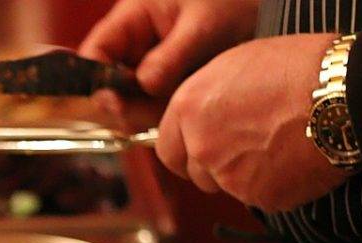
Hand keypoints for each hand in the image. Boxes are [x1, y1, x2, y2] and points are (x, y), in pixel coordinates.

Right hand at [79, 0, 260, 97]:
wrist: (266, 8)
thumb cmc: (231, 0)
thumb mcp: (201, 25)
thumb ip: (170, 56)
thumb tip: (143, 85)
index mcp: (133, 19)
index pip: (95, 53)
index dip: (96, 80)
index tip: (115, 101)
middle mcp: (136, 45)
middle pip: (110, 85)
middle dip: (129, 103)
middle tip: (157, 109)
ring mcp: (151, 66)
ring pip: (133, 102)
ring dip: (152, 111)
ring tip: (183, 101)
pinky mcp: (169, 83)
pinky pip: (157, 106)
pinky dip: (169, 113)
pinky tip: (190, 104)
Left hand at [156, 34, 349, 211]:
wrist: (345, 93)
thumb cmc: (299, 67)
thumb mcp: (237, 66)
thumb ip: (208, 101)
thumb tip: (200, 121)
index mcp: (189, 109)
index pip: (168, 151)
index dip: (186, 151)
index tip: (200, 150)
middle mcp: (202, 147)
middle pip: (197, 175)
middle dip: (216, 167)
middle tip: (249, 147)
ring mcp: (230, 178)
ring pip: (229, 188)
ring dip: (246, 176)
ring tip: (280, 146)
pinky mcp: (261, 198)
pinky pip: (262, 198)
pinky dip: (277, 186)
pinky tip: (298, 159)